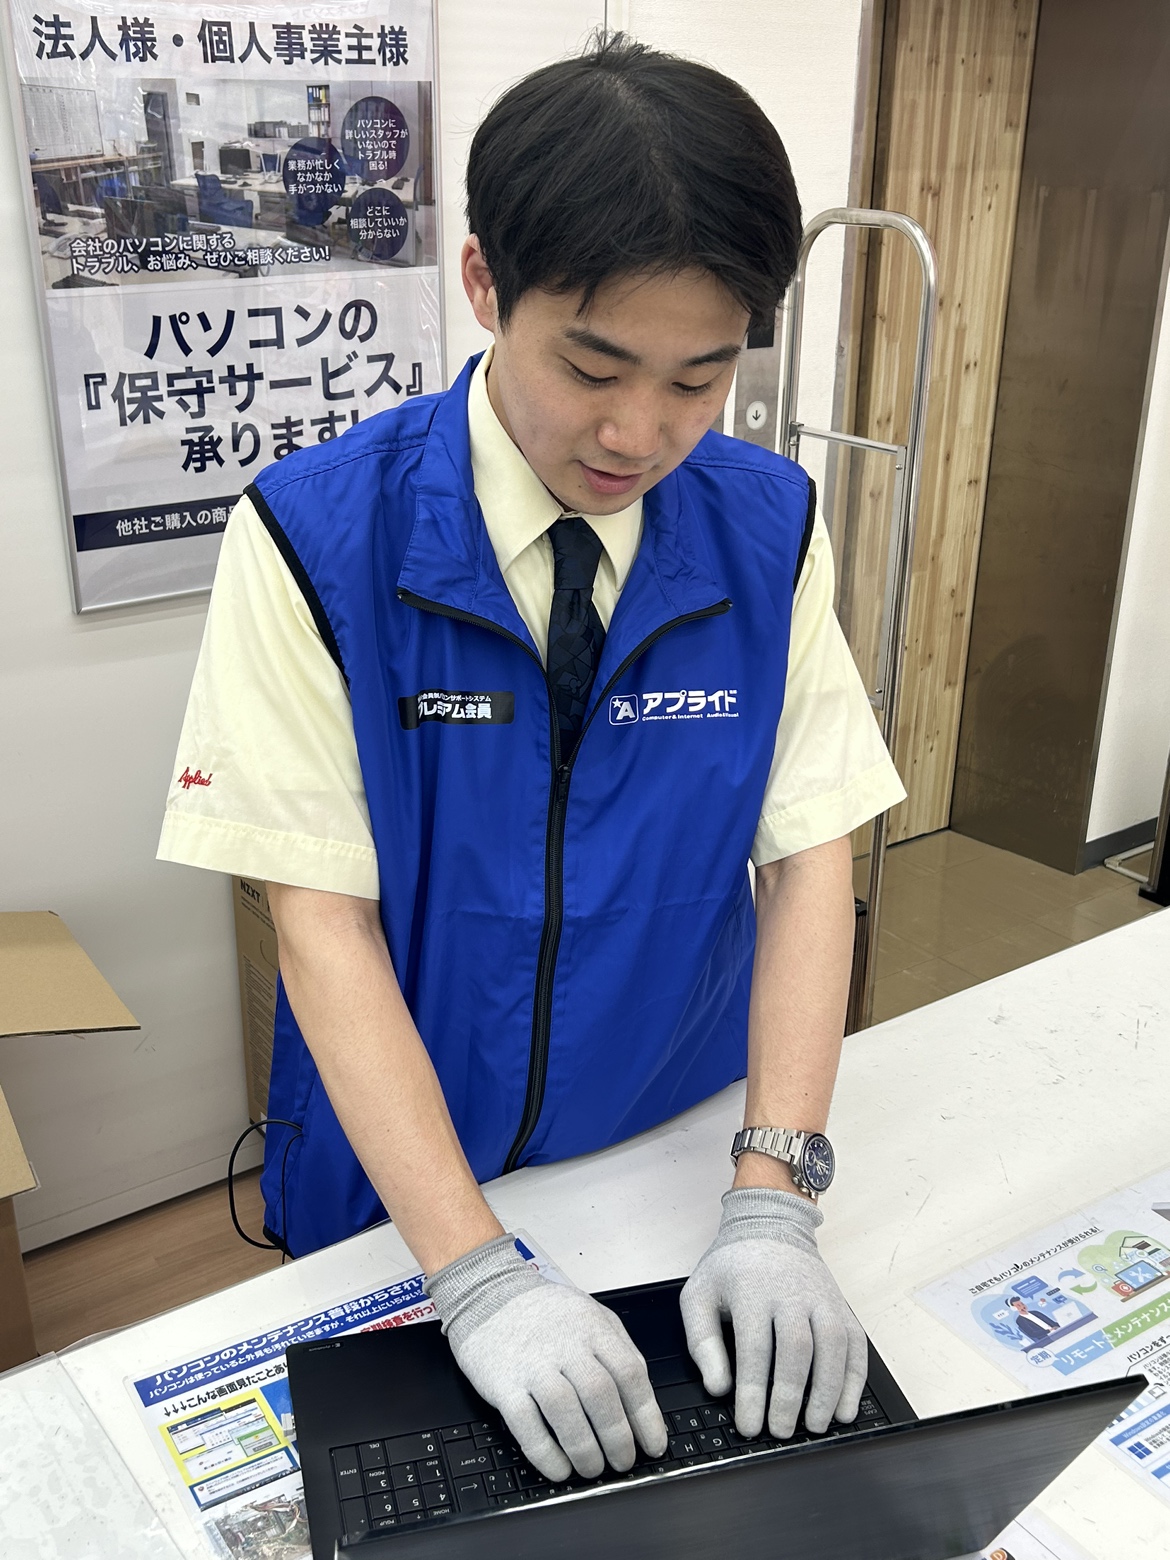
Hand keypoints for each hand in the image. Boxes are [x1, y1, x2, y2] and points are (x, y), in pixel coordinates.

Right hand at [425, 1235, 667, 1481]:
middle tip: (623, 1462)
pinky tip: (559, 1469)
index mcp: (593, 1328)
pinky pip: (526, 1424)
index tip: (653, 1445)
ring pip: (565, 1412)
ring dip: (584, 1449)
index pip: (629, 1373)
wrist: (489, 1295)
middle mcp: (565, 1345)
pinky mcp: (503, 1383)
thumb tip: (642, 1400)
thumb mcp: (591, 1315)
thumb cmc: (545, 1313)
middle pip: (600, 1395)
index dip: (646, 1415)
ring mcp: (532, 1364)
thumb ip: (618, 1349)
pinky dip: (545, 1452)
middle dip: (617, 1437)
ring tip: (593, 1469)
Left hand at [680, 1188, 866, 1438]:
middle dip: (790, 1397)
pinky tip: (845, 1408)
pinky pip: (856, 1344)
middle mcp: (791, 1292)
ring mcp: (821, 1298)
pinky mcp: (841, 1305)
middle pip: (797, 1350)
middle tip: (781, 1432)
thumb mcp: (699, 1294)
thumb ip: (702, 1342)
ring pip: (833, 1347)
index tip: (749, 1425)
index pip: (754, 1348)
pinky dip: (855, 1379)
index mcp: (752, 1289)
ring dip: (827, 1392)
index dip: (753, 1392)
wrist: (770, 1225)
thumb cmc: (732, 1267)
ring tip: (815, 1426)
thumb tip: (718, 1387)